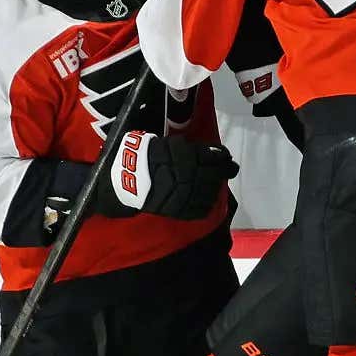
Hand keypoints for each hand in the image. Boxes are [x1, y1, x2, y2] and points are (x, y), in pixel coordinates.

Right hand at [98, 132, 236, 219]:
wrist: (124, 180)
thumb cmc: (143, 156)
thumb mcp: (165, 144)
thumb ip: (188, 148)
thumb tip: (211, 151)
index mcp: (186, 158)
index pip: (213, 157)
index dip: (223, 156)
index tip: (227, 156)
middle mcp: (190, 177)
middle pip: (215, 175)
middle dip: (225, 170)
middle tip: (231, 168)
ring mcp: (186, 196)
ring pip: (210, 192)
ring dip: (216, 186)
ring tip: (216, 182)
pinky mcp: (180, 211)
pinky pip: (199, 209)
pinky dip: (206, 203)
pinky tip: (207, 199)